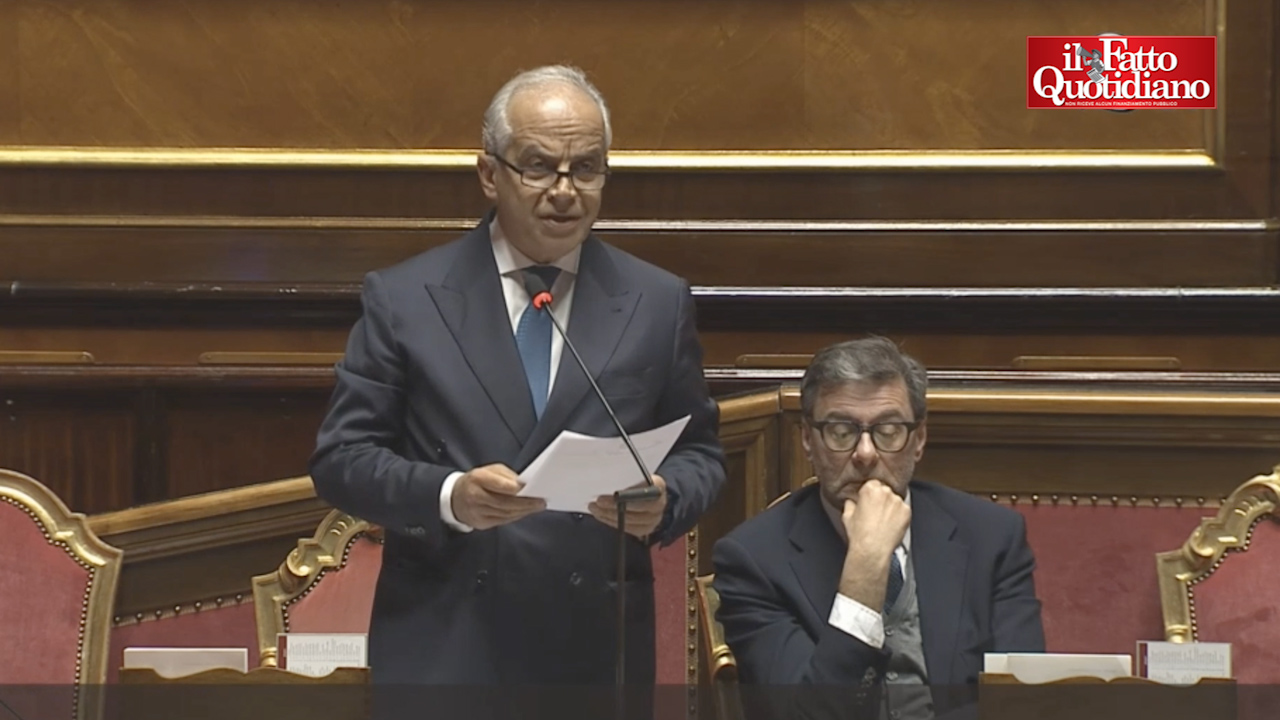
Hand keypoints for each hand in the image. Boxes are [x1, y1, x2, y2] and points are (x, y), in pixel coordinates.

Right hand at [451, 464, 545, 529]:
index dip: (516, 489)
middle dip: (525, 503)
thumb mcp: (489, 470)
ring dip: (523, 511)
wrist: (455, 497)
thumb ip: (506, 476)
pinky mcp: (480, 523)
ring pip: (505, 513)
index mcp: (477, 478)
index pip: (499, 485)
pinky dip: (516, 516)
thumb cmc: (477, 481)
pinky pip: (502, 521)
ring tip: (537, 507)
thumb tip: (524, 485)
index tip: (532, 489)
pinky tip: (525, 512)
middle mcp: (475, 496)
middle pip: (504, 502)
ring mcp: (476, 512)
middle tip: (540, 502)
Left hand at [589, 475, 667, 538]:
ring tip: (594, 508)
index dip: (629, 494)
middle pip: (637, 506)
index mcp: (658, 485)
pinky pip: (627, 528)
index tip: (614, 494)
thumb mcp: (634, 473)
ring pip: (630, 519)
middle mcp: (659, 503)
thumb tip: (604, 473)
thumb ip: (625, 475)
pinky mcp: (645, 529)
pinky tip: (601, 515)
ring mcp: (654, 518)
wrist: (648, 494)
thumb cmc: (636, 480)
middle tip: (598, 501)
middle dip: (615, 505)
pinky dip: (611, 521)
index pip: (646, 490)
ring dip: (609, 514)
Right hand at [836, 480, 909, 608]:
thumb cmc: (859, 535)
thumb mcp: (847, 516)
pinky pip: (904, 510)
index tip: (869, 502)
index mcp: (870, 489)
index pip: (873, 484)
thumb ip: (850, 504)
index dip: (870, 494)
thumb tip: (852, 502)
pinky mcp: (907, 512)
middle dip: (881, 500)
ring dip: (891, 507)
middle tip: (876, 513)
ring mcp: (898, 501)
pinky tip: (891, 525)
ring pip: (895, 500)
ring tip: (884, 521)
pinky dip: (899, 516)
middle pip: (885, 491)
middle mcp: (886, 492)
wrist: (872, 549)